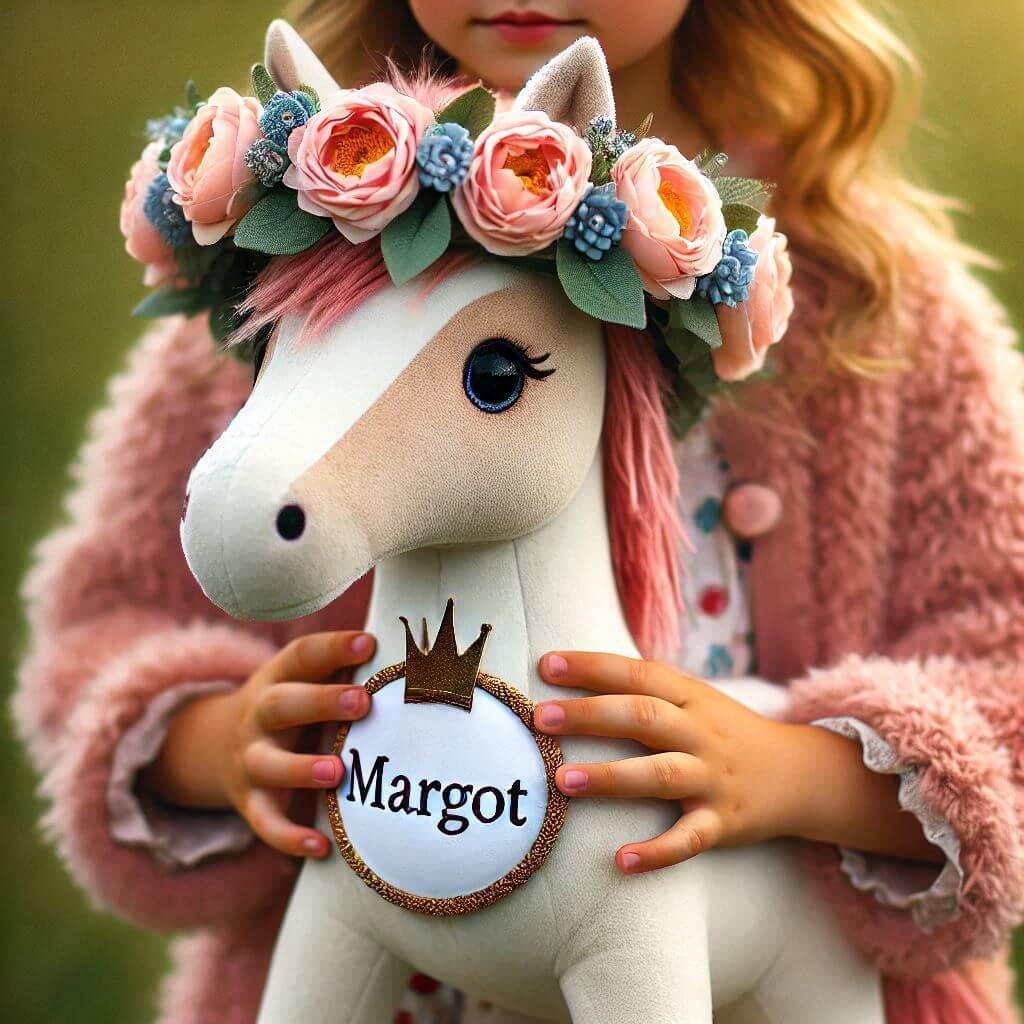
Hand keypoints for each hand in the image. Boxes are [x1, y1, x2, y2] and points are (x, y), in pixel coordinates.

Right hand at [146, 631, 374, 858]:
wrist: (216, 744)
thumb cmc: (292, 704)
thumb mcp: (305, 679)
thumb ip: (344, 667)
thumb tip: (412, 651)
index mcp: (278, 678)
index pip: (302, 656)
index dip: (333, 648)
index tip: (367, 643)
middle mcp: (259, 717)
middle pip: (282, 704)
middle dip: (321, 702)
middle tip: (363, 702)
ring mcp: (251, 760)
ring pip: (268, 765)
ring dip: (301, 769)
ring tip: (337, 772)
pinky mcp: (249, 802)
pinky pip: (266, 823)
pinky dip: (289, 837)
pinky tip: (321, 846)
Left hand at [532, 652, 941, 874]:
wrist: (800, 773)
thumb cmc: (723, 730)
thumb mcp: (692, 698)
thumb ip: (642, 688)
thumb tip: (569, 673)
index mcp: (689, 696)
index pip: (636, 673)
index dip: (592, 667)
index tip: (547, 664)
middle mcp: (700, 732)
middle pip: (644, 717)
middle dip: (591, 715)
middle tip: (541, 717)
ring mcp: (713, 778)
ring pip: (661, 774)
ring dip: (613, 778)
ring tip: (565, 780)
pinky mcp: (724, 823)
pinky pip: (690, 839)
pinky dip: (658, 851)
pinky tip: (622, 861)